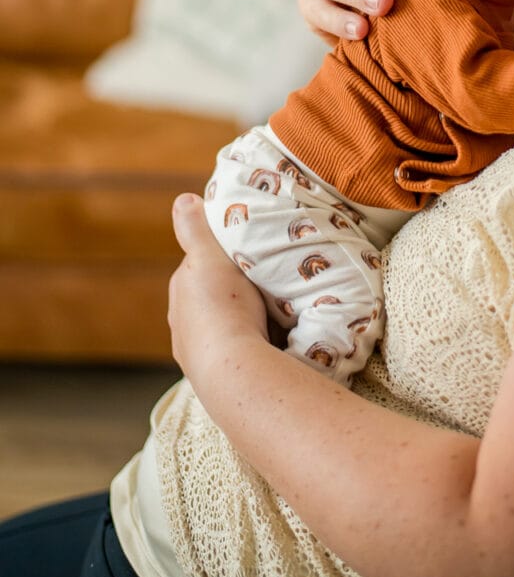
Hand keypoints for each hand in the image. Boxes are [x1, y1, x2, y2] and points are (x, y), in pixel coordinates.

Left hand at [168, 193, 267, 382]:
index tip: (248, 256)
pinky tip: (264, 346)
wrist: (234, 371)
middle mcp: (181, 322)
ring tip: (269, 319)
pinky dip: (243, 345)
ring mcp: (194, 353)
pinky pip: (230, 352)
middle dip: (232, 291)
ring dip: (239, 320)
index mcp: (181, 291)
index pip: (202, 265)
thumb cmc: (223, 308)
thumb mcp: (211, 257)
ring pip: (221, 325)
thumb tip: (183, 200)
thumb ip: (197, 228)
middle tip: (264, 287)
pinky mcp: (211, 377)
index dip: (224, 258)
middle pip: (212, 296)